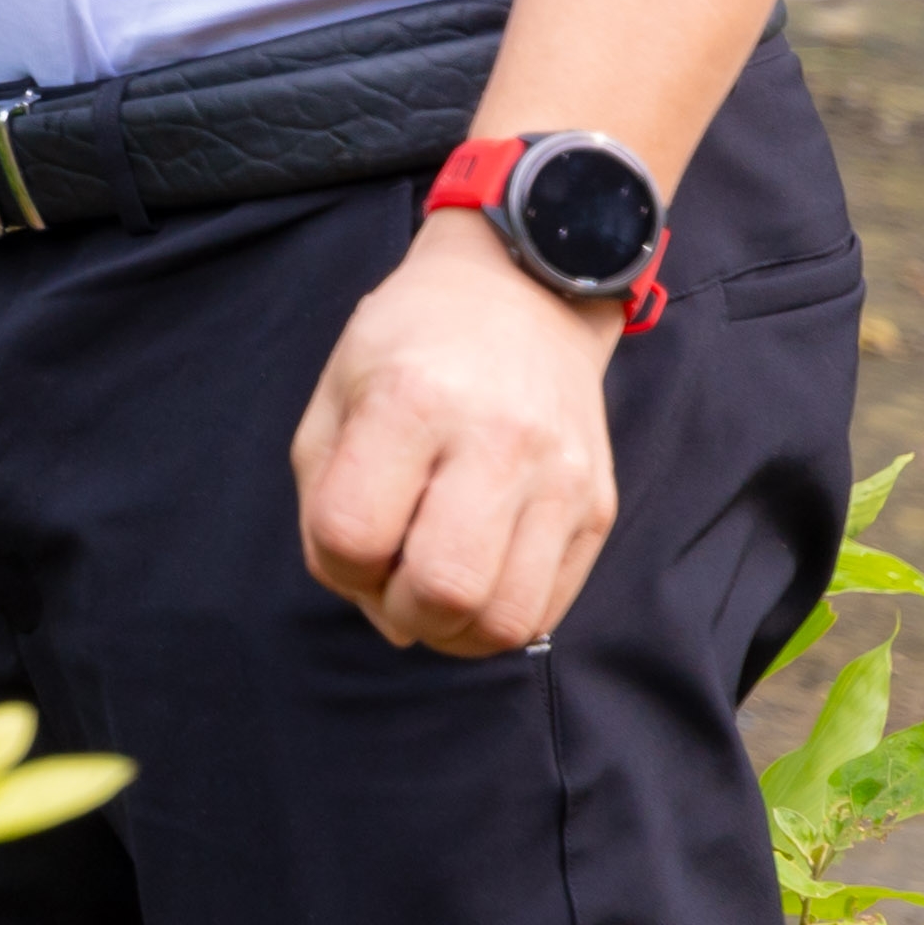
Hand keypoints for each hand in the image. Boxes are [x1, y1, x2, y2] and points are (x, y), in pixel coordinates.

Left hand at [293, 213, 625, 654]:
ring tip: (431, 590)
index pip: (352, 534)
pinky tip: (476, 582)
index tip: (345, 541)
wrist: (520, 295)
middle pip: (441, 590)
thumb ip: (324, 504)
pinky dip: (499, 620)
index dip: (335, 563)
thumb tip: (375, 610)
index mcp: (411, 402)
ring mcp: (560, 480)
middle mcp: (497, 442)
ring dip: (452, 630)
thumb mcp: (335, 396)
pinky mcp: (599, 508)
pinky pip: (547, 609)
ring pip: (504, 619)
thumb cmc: (409, 347)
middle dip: (397, 610)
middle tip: (390, 578)